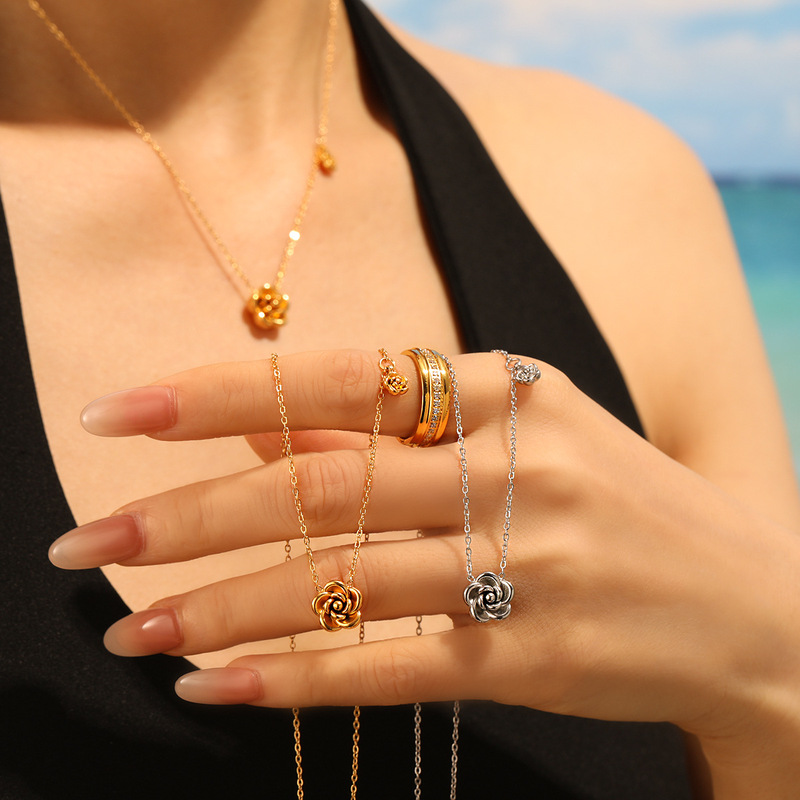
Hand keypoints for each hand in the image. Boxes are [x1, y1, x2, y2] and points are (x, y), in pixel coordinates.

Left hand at [49, 350, 799, 776]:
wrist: (750, 601)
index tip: (117, 414)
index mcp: (506, 387)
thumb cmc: (614, 499)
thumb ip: (387, 428)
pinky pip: (384, 666)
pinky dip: (291, 676)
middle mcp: (513, 465)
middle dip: (186, 514)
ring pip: (337, 583)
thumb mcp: (518, 432)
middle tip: (87, 543)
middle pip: (318, 484)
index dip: (216, 393)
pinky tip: (214, 684)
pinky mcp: (527, 660)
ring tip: (131, 628)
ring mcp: (524, 565)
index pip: (334, 375)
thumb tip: (257, 426)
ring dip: (220, 608)